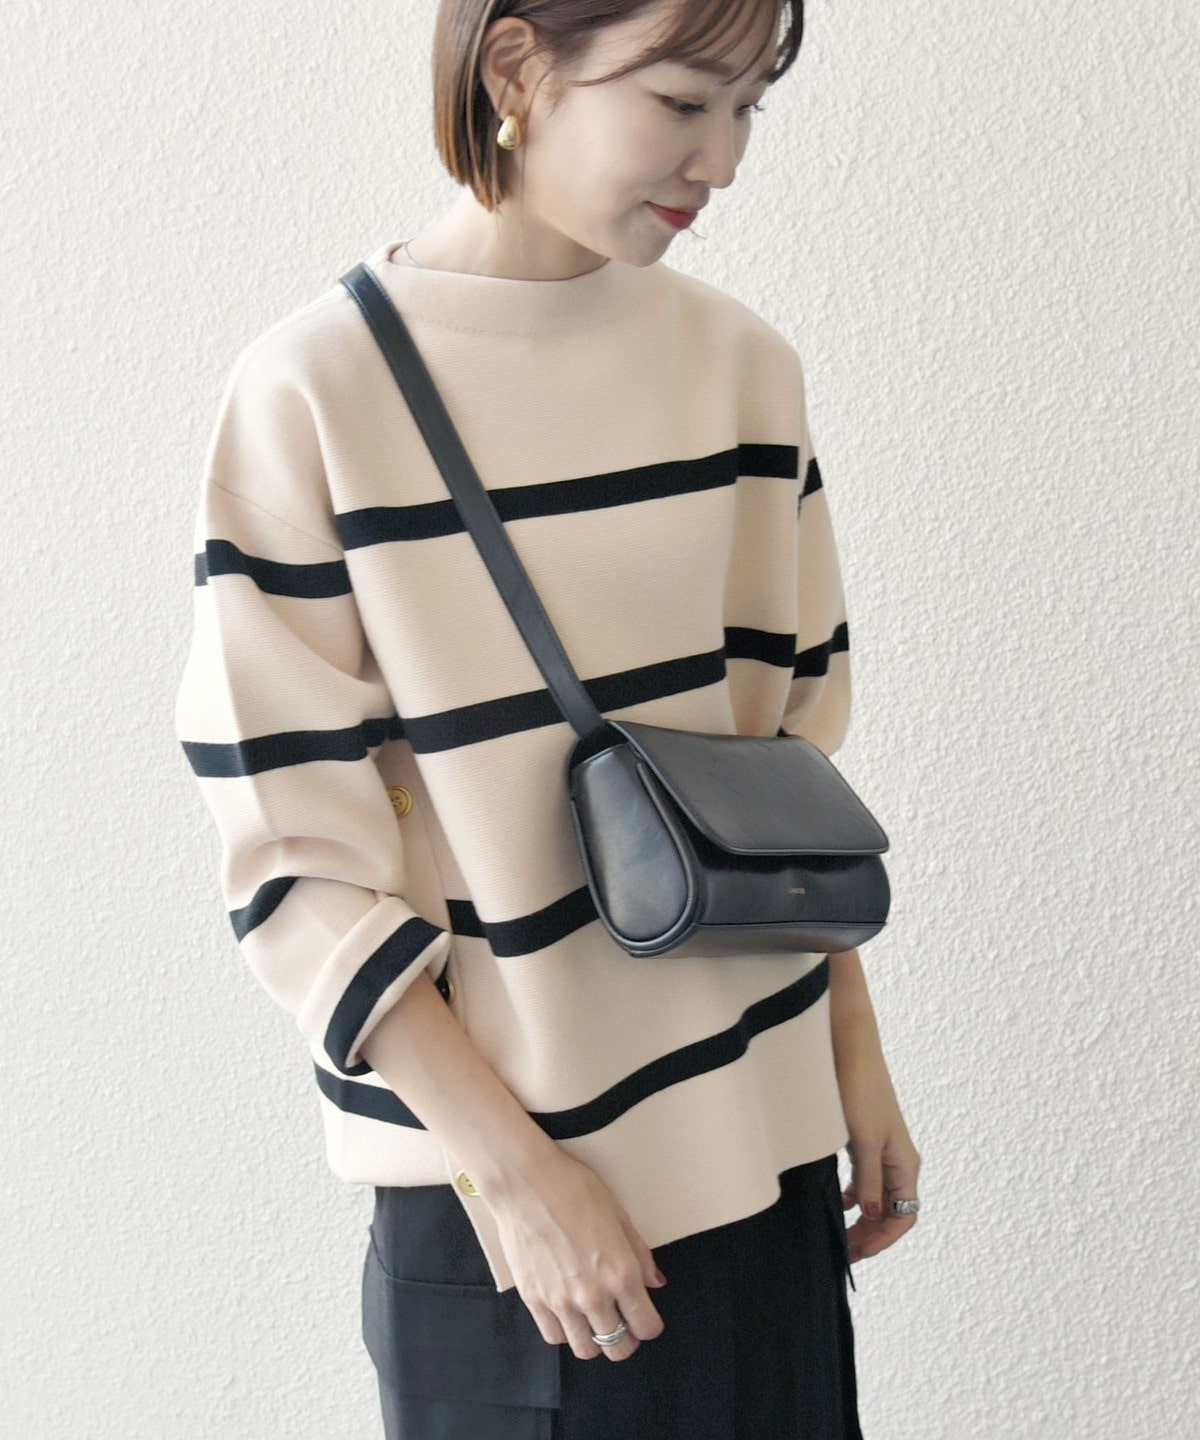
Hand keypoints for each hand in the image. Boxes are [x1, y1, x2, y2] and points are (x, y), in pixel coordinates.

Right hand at [487, 1148, 666, 1361]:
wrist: (525, 1183)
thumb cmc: (574, 1189)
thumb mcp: (618, 1214)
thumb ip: (640, 1254)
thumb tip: (655, 1282)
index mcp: (621, 1273)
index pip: (646, 1326)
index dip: (650, 1324)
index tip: (645, 1316)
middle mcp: (593, 1296)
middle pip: (619, 1348)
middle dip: (626, 1339)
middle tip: (622, 1321)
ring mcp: (561, 1302)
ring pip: (586, 1350)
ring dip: (595, 1339)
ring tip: (593, 1319)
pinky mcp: (533, 1300)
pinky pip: (555, 1336)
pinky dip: (565, 1331)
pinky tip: (567, 1311)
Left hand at [832, 1026, 920, 1263]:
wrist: (848, 1049)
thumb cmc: (860, 1091)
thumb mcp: (863, 1141)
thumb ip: (868, 1181)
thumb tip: (870, 1215)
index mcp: (905, 1164)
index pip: (904, 1216)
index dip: (883, 1240)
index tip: (857, 1254)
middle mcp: (898, 1161)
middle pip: (891, 1211)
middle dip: (870, 1235)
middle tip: (843, 1253)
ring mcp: (881, 1151)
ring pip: (876, 1198)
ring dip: (860, 1219)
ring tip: (838, 1235)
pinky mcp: (864, 1140)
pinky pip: (864, 1181)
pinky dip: (851, 1197)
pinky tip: (835, 1202)